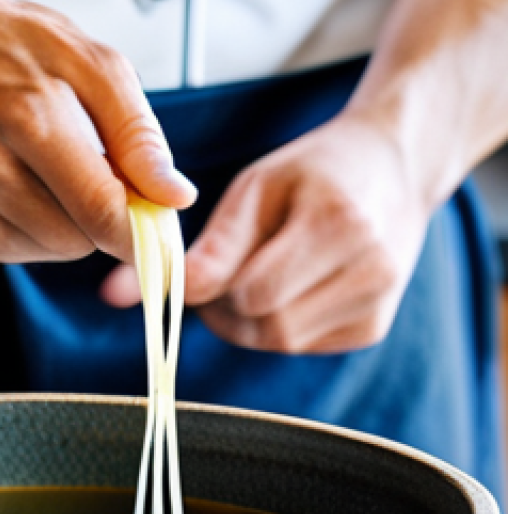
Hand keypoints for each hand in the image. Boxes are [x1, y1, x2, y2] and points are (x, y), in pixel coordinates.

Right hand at [0, 0, 196, 263]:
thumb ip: (139, 137)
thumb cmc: (15, 49)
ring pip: (48, 251)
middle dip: (96, 216)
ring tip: (41, 168)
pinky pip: (13, 253)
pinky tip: (12, 182)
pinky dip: (27, 228)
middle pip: (77, 240)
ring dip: (62, 222)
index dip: (137, 234)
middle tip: (88, 170)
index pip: (99, 208)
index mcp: (28, 118)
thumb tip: (176, 198)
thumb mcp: (94, 65)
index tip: (158, 240)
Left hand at [102, 114, 431, 353]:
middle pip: (264, 325)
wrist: (394, 167)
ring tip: (251, 277)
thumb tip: (120, 295)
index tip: (190, 275)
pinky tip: (287, 289)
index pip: (251, 293)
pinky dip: (279, 326)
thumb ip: (201, 249)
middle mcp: (369, 267)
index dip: (210, 291)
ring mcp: (377, 302)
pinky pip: (302, 345)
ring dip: (247, 321)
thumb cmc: (311, 173)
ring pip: (279, 342)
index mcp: (338, 222)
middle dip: (227, 308)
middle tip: (222, 275)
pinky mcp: (373, 327)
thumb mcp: (255, 190)